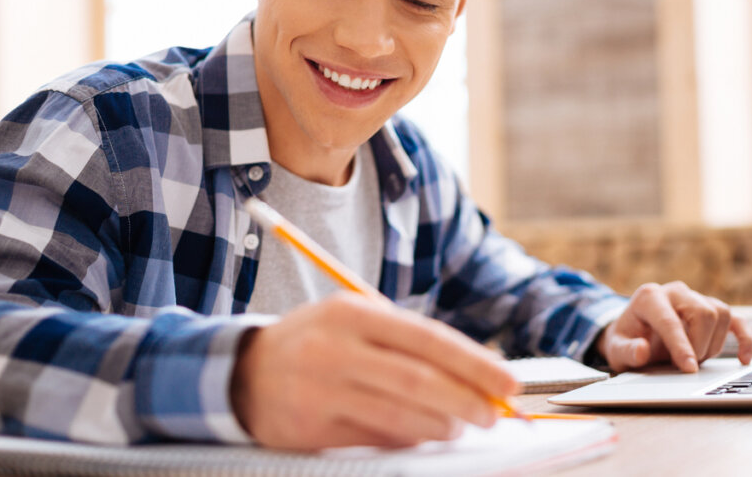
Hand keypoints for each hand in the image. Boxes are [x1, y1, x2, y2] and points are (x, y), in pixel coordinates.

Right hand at [230, 292, 518, 448]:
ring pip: (399, 415)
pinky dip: (408, 438)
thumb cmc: (317, 342)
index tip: (507, 381)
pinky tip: (423, 434)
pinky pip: (373, 439)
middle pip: (418, 379)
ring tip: (461, 425)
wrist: (244, 372)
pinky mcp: (309, 428)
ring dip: (441, 425)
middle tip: (494, 413)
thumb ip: (406, 342)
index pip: (427, 338)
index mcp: (353, 313)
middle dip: (466, 399)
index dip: (474, 363)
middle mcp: (335, 349)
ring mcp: (320, 390)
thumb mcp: (354, 320)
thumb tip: (471, 375)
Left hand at [598, 281, 751, 372]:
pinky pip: (735, 320)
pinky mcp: (710, 309)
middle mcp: (674, 291)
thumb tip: (642, 350)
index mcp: (648, 297)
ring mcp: (695, 297)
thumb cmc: (626, 340)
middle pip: (703, 313)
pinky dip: (744, 338)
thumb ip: (627, 351)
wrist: (633, 333)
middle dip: (699, 345)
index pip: (670, 320)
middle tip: (688, 366)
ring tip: (697, 360)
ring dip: (714, 344)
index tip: (689, 368)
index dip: (681, 346)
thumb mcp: (617, 349)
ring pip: (721, 314)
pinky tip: (744, 359)